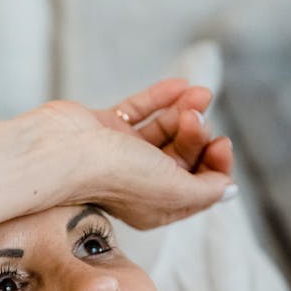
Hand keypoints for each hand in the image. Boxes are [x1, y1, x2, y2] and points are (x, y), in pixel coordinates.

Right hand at [37, 85, 235, 230]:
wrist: (61, 150)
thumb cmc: (114, 175)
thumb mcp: (175, 191)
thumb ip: (206, 191)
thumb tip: (229, 190)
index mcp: (155, 206)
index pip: (198, 186)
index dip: (216, 164)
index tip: (220, 143)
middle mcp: (137, 182)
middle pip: (182, 156)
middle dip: (197, 134)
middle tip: (196, 118)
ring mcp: (119, 154)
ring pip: (163, 131)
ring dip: (185, 111)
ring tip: (198, 94)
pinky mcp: (104, 128)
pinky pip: (139, 110)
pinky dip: (161, 98)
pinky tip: (180, 85)